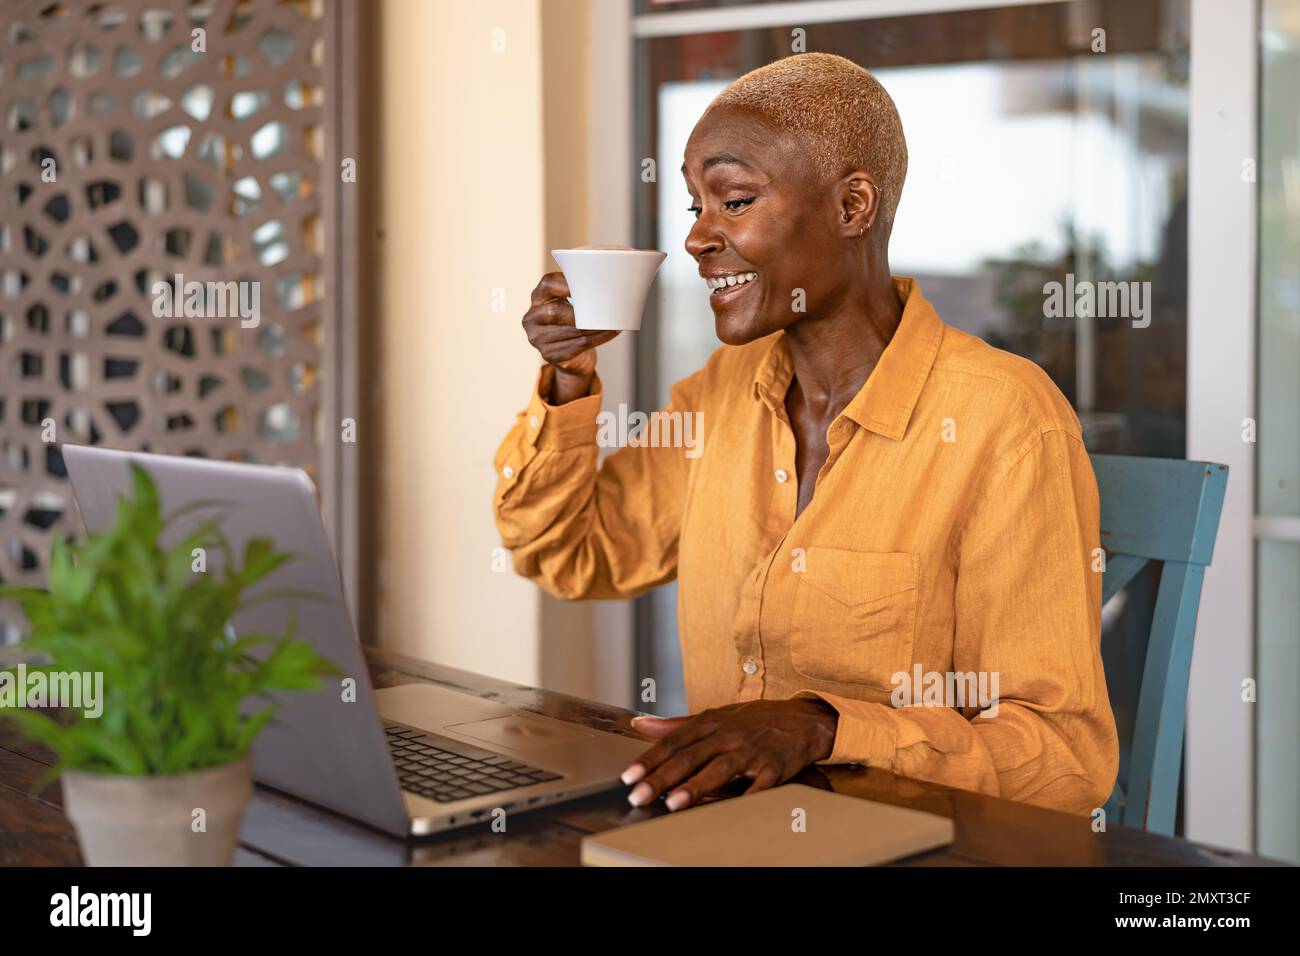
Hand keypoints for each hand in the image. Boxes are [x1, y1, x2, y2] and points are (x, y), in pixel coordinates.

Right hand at [523, 272, 619, 403]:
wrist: (572, 358)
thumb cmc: (572, 324)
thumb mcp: (569, 305)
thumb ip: (578, 293)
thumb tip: (607, 282)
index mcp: (537, 299)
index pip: (547, 285)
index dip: (565, 283)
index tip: (585, 284)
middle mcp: (532, 319)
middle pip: (555, 311)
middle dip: (581, 310)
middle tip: (602, 308)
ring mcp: (538, 339)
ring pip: (569, 330)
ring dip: (594, 326)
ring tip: (612, 321)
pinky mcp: (550, 355)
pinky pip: (577, 345)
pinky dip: (597, 338)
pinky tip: (609, 332)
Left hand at [620, 699, 838, 811]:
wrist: (803, 719)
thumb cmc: (755, 720)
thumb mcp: (716, 716)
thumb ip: (677, 725)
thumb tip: (640, 724)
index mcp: (711, 722)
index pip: (673, 741)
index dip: (649, 759)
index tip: (628, 776)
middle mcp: (728, 734)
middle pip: (689, 756)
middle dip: (661, 778)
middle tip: (638, 795)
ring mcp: (751, 750)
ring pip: (718, 769)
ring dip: (694, 787)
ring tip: (672, 803)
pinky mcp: (774, 766)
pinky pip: (757, 785)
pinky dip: (743, 798)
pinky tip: (727, 812)